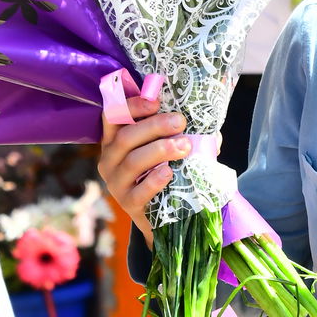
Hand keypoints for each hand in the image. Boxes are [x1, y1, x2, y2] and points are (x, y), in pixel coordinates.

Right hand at [98, 94, 190, 243]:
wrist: (162, 214)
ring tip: (184, 146)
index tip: (155, 102)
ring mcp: (116, 183)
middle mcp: (109, 160)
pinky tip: (169, 172)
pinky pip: (139, 191)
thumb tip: (207, 125)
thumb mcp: (164, 150)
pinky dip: (154, 180)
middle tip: (180, 122)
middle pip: (126, 138)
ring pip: (133, 162)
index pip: (113, 116)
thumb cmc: (164, 172)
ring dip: (160, 150)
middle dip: (154, 126)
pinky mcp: (128, 204)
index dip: (131, 106)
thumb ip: (176, 133)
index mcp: (115, 141)